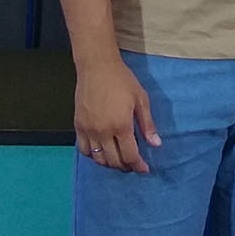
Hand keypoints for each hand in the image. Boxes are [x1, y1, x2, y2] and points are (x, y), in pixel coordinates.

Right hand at [74, 56, 161, 172]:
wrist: (97, 66)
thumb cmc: (122, 80)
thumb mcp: (140, 99)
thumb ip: (147, 124)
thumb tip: (156, 144)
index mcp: (121, 125)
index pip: (130, 155)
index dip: (138, 165)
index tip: (144, 169)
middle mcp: (103, 132)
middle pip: (114, 161)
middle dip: (125, 166)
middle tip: (133, 165)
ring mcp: (89, 130)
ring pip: (98, 159)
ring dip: (110, 164)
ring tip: (119, 161)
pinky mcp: (78, 126)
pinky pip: (84, 150)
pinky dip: (93, 156)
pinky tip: (101, 153)